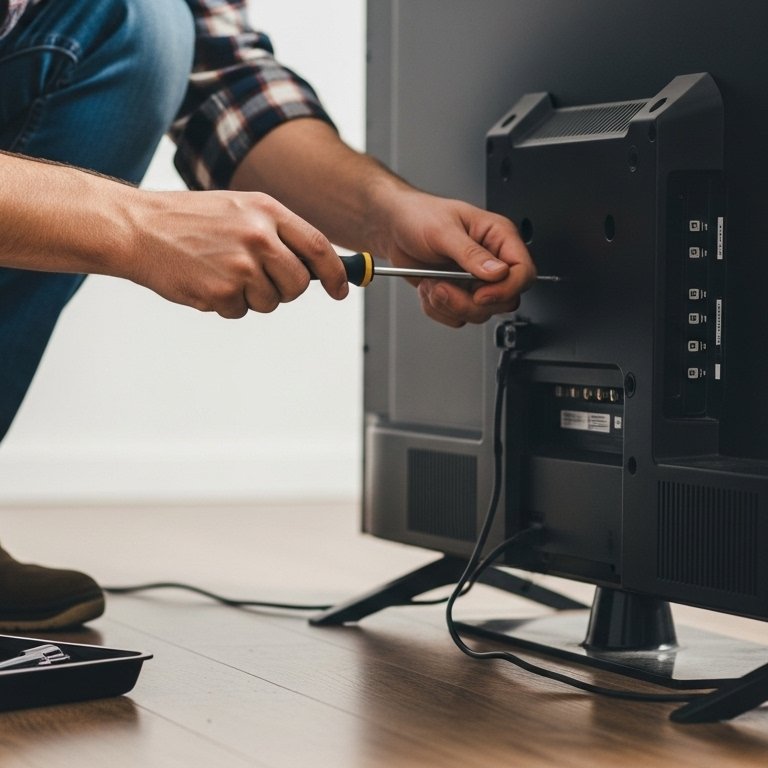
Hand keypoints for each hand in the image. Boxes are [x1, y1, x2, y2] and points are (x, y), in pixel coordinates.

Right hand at [128, 189, 347, 317]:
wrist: (138, 228)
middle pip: (298, 283)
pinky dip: (226, 304)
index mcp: (265, 210)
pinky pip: (241, 311)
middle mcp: (257, 236)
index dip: (335, 272)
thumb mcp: (239, 209)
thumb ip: (278, 233)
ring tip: (222, 272)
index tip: (341, 288)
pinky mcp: (221, 292)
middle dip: (286, 290)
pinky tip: (206, 281)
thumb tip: (316, 266)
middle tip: (262, 280)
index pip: (317, 246)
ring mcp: (240, 266)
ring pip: (271, 301)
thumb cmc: (189, 220)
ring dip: (252, 297)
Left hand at [369, 188, 535, 326]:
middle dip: (469, 302)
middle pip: (505, 301)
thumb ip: (471, 253)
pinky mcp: (459, 294)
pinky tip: (429, 287)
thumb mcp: (443, 231)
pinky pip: (458, 317)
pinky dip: (438, 309)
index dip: (505, 289)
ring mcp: (475, 280)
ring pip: (480, 313)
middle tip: (444, 286)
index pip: (523, 272)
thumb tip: (498, 272)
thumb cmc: (418, 216)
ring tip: (432, 283)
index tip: (480, 293)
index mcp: (498, 236)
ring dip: (449, 304)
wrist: (393, 228)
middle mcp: (491, 260)